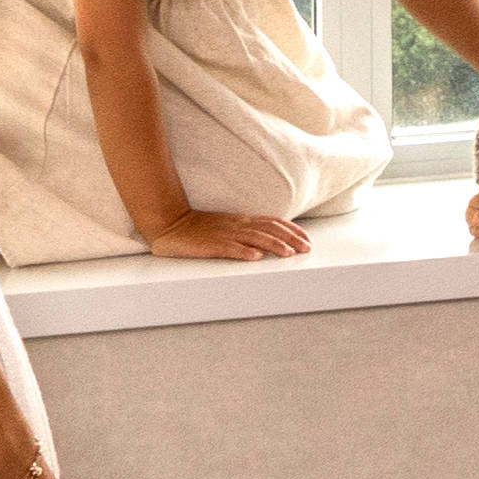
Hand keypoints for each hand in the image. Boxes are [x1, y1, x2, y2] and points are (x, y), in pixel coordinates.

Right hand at [142, 207, 309, 261]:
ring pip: (254, 238)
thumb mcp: (227, 226)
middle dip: (291, 239)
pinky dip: (243, 252)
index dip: (292, 231)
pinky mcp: (211, 245)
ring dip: (273, 246)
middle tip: (307, 249)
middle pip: (269, 230)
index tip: (307, 239)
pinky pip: (229, 248)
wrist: (171, 224)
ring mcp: (225, 235)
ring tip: (289, 254)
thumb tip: (267, 242)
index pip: (273, 223)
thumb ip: (245, 231)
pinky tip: (255, 257)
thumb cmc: (199, 228)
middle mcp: (238, 225)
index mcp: (242, 221)